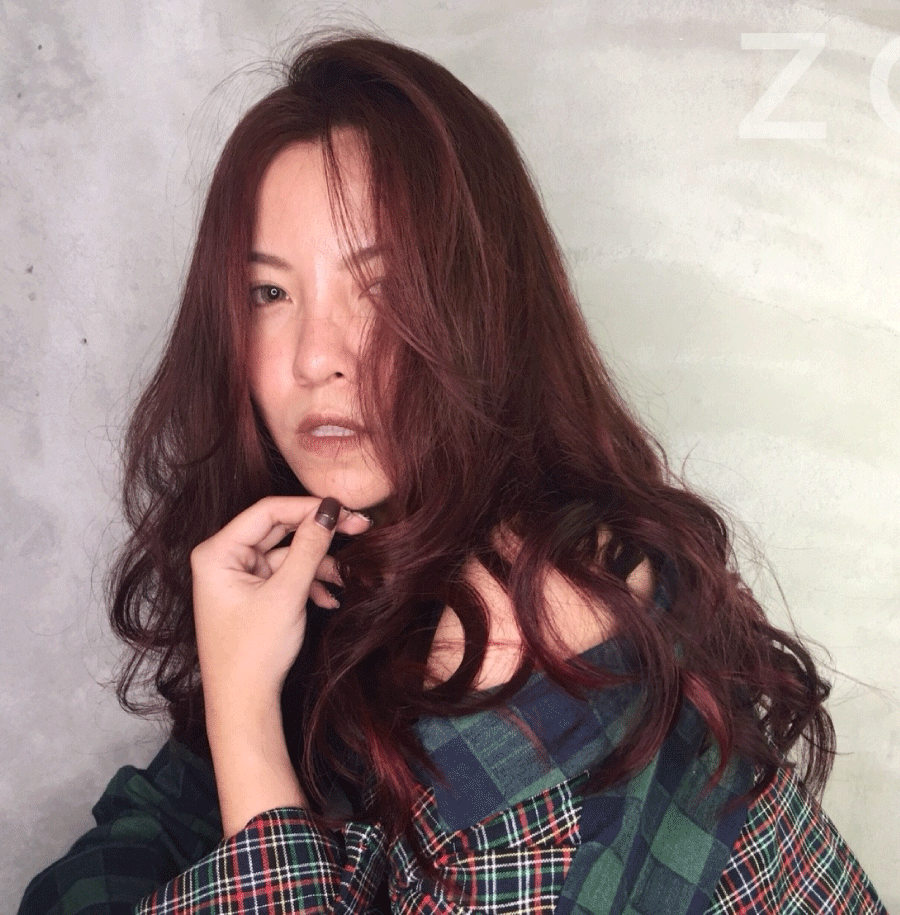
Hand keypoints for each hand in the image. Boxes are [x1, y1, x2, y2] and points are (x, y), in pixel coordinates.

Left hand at [190, 495, 370, 723]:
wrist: (244, 705)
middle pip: (279, 529)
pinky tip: (328, 598)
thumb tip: (330, 510)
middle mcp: (224, 559)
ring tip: (343, 578)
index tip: (345, 510)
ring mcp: (238, 576)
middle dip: (319, 535)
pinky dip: (308, 582)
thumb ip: (309, 547)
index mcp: (218, 553)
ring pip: (287, 553)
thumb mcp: (287, 594)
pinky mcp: (252, 593)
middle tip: (358, 528)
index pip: (268, 511)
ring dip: (317, 564)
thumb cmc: (253, 653)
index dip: (309, 507)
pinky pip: (285, 574)